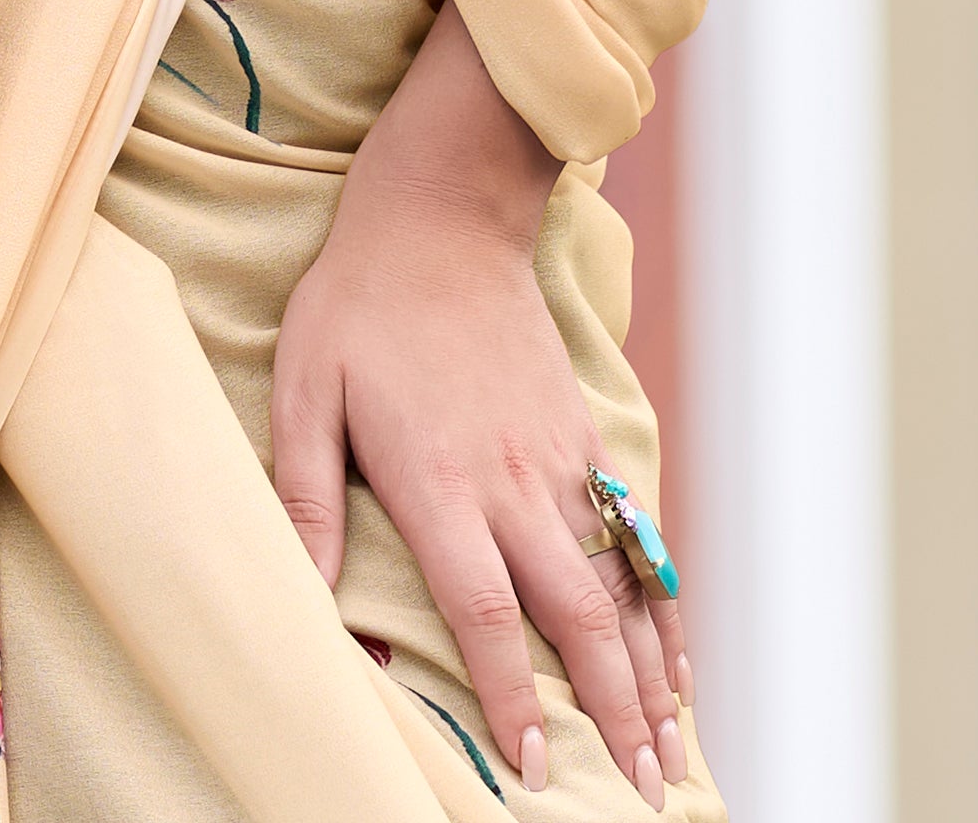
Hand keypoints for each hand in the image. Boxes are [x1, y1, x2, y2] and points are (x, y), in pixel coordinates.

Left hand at [269, 1, 687, 804]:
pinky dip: (660, 604)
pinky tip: (674, 657)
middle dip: (614, 712)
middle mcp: (512, 480)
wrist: (442, 212)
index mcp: (440, 480)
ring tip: (674, 750)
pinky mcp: (580, 432)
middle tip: (645, 791)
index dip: (514, 697)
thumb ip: (304, 499)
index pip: (486, 613)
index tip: (535, 770)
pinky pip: (630, 534)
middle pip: (579, 616)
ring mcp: (557, 456)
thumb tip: (306, 600)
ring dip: (651, 674)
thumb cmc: (356, 304)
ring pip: (619, 584)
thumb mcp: (303, 390)